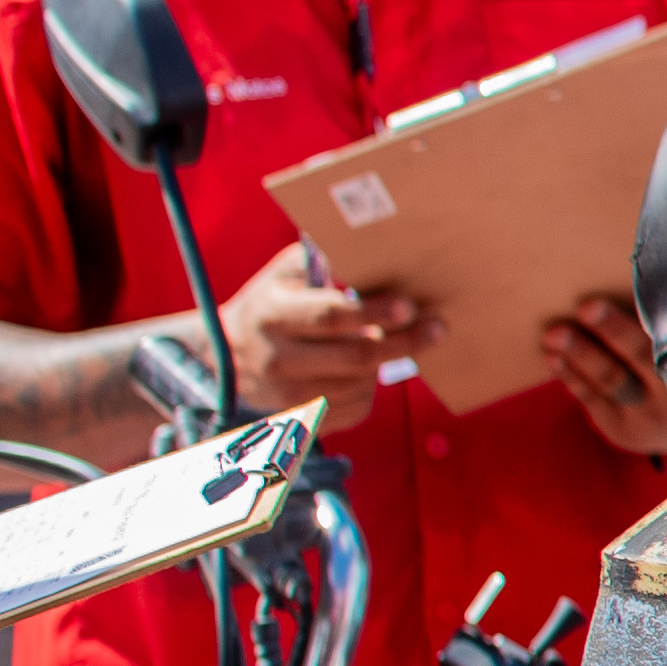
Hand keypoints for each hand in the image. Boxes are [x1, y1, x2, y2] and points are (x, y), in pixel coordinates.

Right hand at [221, 242, 438, 424]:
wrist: (229, 357)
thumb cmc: (272, 305)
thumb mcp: (284, 275)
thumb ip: (321, 260)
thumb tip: (371, 246)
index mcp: (273, 316)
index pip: (329, 317)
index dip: (372, 313)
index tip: (408, 307)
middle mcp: (277, 360)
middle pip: (355, 357)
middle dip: (403, 343)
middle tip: (438, 329)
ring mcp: (288, 396)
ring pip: (360, 384)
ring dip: (385, 365)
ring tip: (390, 344)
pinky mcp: (302, 419)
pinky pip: (356, 407)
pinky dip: (370, 388)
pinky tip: (364, 371)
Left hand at [542, 294, 666, 459]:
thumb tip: (633, 282)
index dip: (656, 323)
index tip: (637, 302)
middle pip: (641, 358)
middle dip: (613, 331)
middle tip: (587, 308)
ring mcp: (645, 415)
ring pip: (610, 380)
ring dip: (580, 354)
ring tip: (555, 334)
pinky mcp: (619, 428)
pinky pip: (592, 399)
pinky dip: (572, 376)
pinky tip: (555, 357)